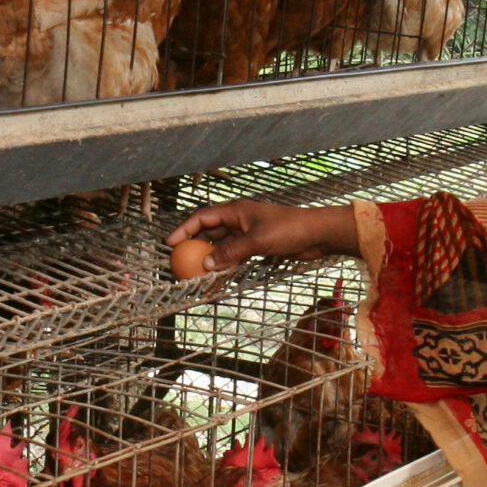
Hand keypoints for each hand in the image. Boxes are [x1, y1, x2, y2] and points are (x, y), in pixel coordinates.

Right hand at [166, 201, 360, 269]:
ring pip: (222, 245)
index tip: (170, 243)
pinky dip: (226, 263)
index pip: (202, 217)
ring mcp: (247, 232)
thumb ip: (231, 252)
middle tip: (180, 261)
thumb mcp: (257, 241)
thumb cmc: (289, 229)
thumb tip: (207, 265)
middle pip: (209, 232)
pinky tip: (220, 275)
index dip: (184, 229)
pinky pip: (234, 254)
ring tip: (197, 272)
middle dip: (194, 245)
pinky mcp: (257, 244)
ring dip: (210, 257)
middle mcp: (239, 219)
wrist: (316, 234)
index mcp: (236, 210)